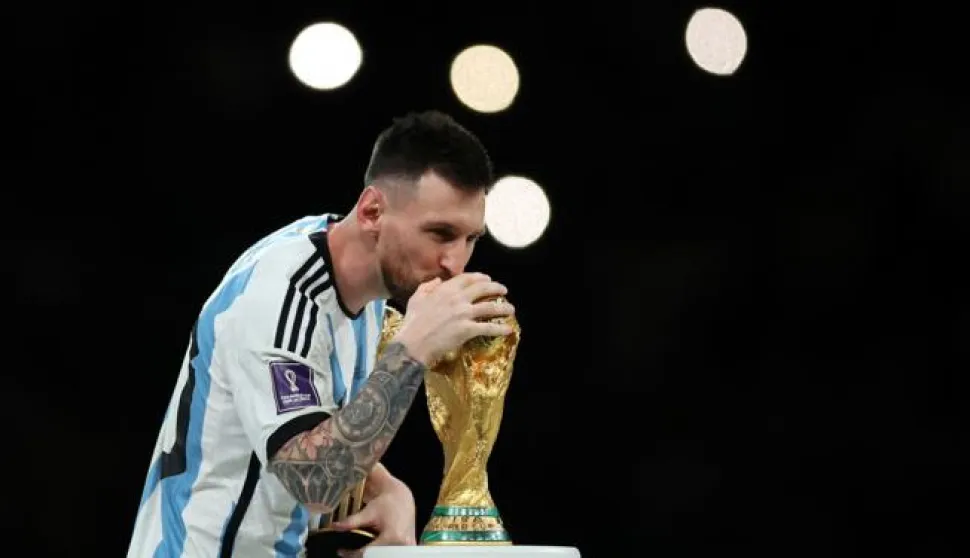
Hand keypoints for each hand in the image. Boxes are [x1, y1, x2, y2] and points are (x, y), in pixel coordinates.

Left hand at [332, 479, 415, 557]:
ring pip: (383, 556)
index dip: (352, 554)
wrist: (403, 497)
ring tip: (358, 551)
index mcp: (392, 536)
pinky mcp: (408, 547)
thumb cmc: (387, 502)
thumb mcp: (369, 511)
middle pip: (376, 557)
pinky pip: (391, 554)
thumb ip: (352, 521)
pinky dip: (379, 553)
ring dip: (370, 554)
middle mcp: (401, 544)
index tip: (342, 552)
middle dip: (361, 556)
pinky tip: (371, 549)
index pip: (368, 553)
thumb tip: (335, 527)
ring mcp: (406, 547)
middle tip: (349, 553)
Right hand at [394, 273, 514, 364]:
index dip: (480, 277)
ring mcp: (464, 314)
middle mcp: (457, 299)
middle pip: (483, 289)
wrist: (413, 343)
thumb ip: (427, 287)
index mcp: (445, 290)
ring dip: (503, 308)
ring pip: (490, 307)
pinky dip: (500, 329)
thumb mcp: (416, 299)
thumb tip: (437, 281)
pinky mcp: (467, 330)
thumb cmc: (412, 323)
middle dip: (496, 288)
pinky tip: (508, 330)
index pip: (467, 278)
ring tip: (511, 310)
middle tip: (504, 291)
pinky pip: (488, 327)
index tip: (488, 279)